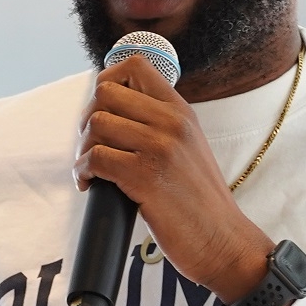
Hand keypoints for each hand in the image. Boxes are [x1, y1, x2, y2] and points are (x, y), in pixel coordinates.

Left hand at [73, 55, 273, 304]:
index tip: (101, 110)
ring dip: (82, 148)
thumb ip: (159, 124)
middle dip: (87, 118)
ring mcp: (160, 147)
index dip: (106, 82)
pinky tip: (90, 184)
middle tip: (91, 145)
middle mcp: (172, 122)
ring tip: (91, 169)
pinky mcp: (145, 176)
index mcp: (181, 110)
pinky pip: (95, 158)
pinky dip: (83, 172)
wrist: (223, 240)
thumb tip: (112, 111)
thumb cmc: (199, 202)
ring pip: (96, 124)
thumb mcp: (188, 147)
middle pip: (105, 92)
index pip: (135, 65)